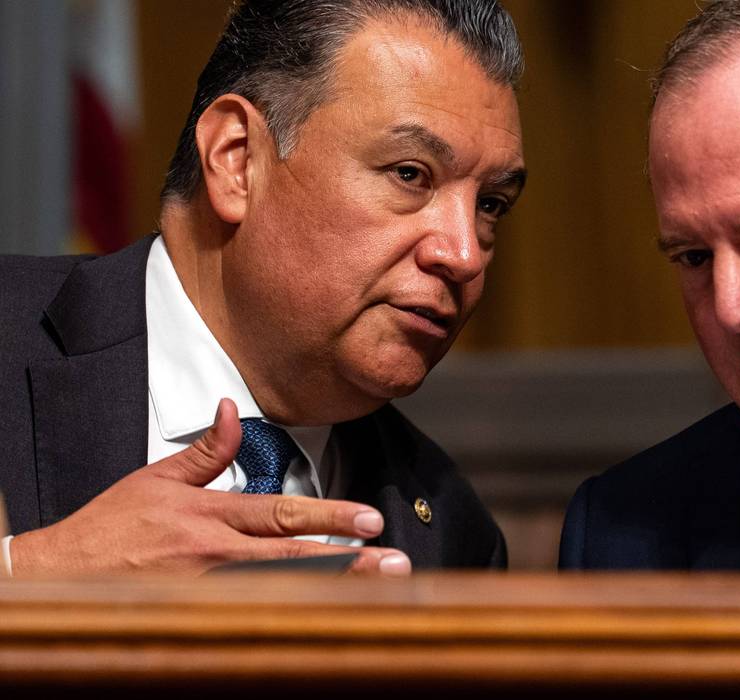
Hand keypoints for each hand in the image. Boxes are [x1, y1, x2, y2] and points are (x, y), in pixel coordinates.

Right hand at [9, 399, 410, 576]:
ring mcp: (208, 588)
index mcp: (208, 514)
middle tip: (392, 560)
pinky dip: (294, 611)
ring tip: (378, 588)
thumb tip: (232, 411)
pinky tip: (328, 613)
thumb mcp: (156, 477)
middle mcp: (214, 553)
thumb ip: (205, 451)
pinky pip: (257, 611)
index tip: (370, 520)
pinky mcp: (200, 611)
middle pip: (293, 555)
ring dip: (333, 588)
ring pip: (283, 589)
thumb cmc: (110, 527)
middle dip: (349, 559)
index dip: (329, 517)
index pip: (282, 514)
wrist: (59, 576)